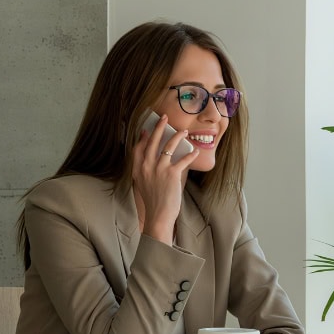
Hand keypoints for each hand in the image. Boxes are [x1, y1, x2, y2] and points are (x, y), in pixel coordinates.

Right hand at [132, 114, 198, 243]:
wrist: (158, 216)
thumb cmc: (153, 202)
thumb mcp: (143, 185)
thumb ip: (145, 171)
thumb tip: (154, 158)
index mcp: (137, 169)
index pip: (138, 148)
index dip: (142, 137)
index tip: (146, 129)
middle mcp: (146, 167)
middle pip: (152, 141)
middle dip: (159, 127)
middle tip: (164, 118)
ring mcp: (158, 169)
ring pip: (168, 146)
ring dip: (177, 136)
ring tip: (184, 131)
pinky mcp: (171, 174)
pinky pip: (183, 160)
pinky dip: (191, 155)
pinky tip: (196, 152)